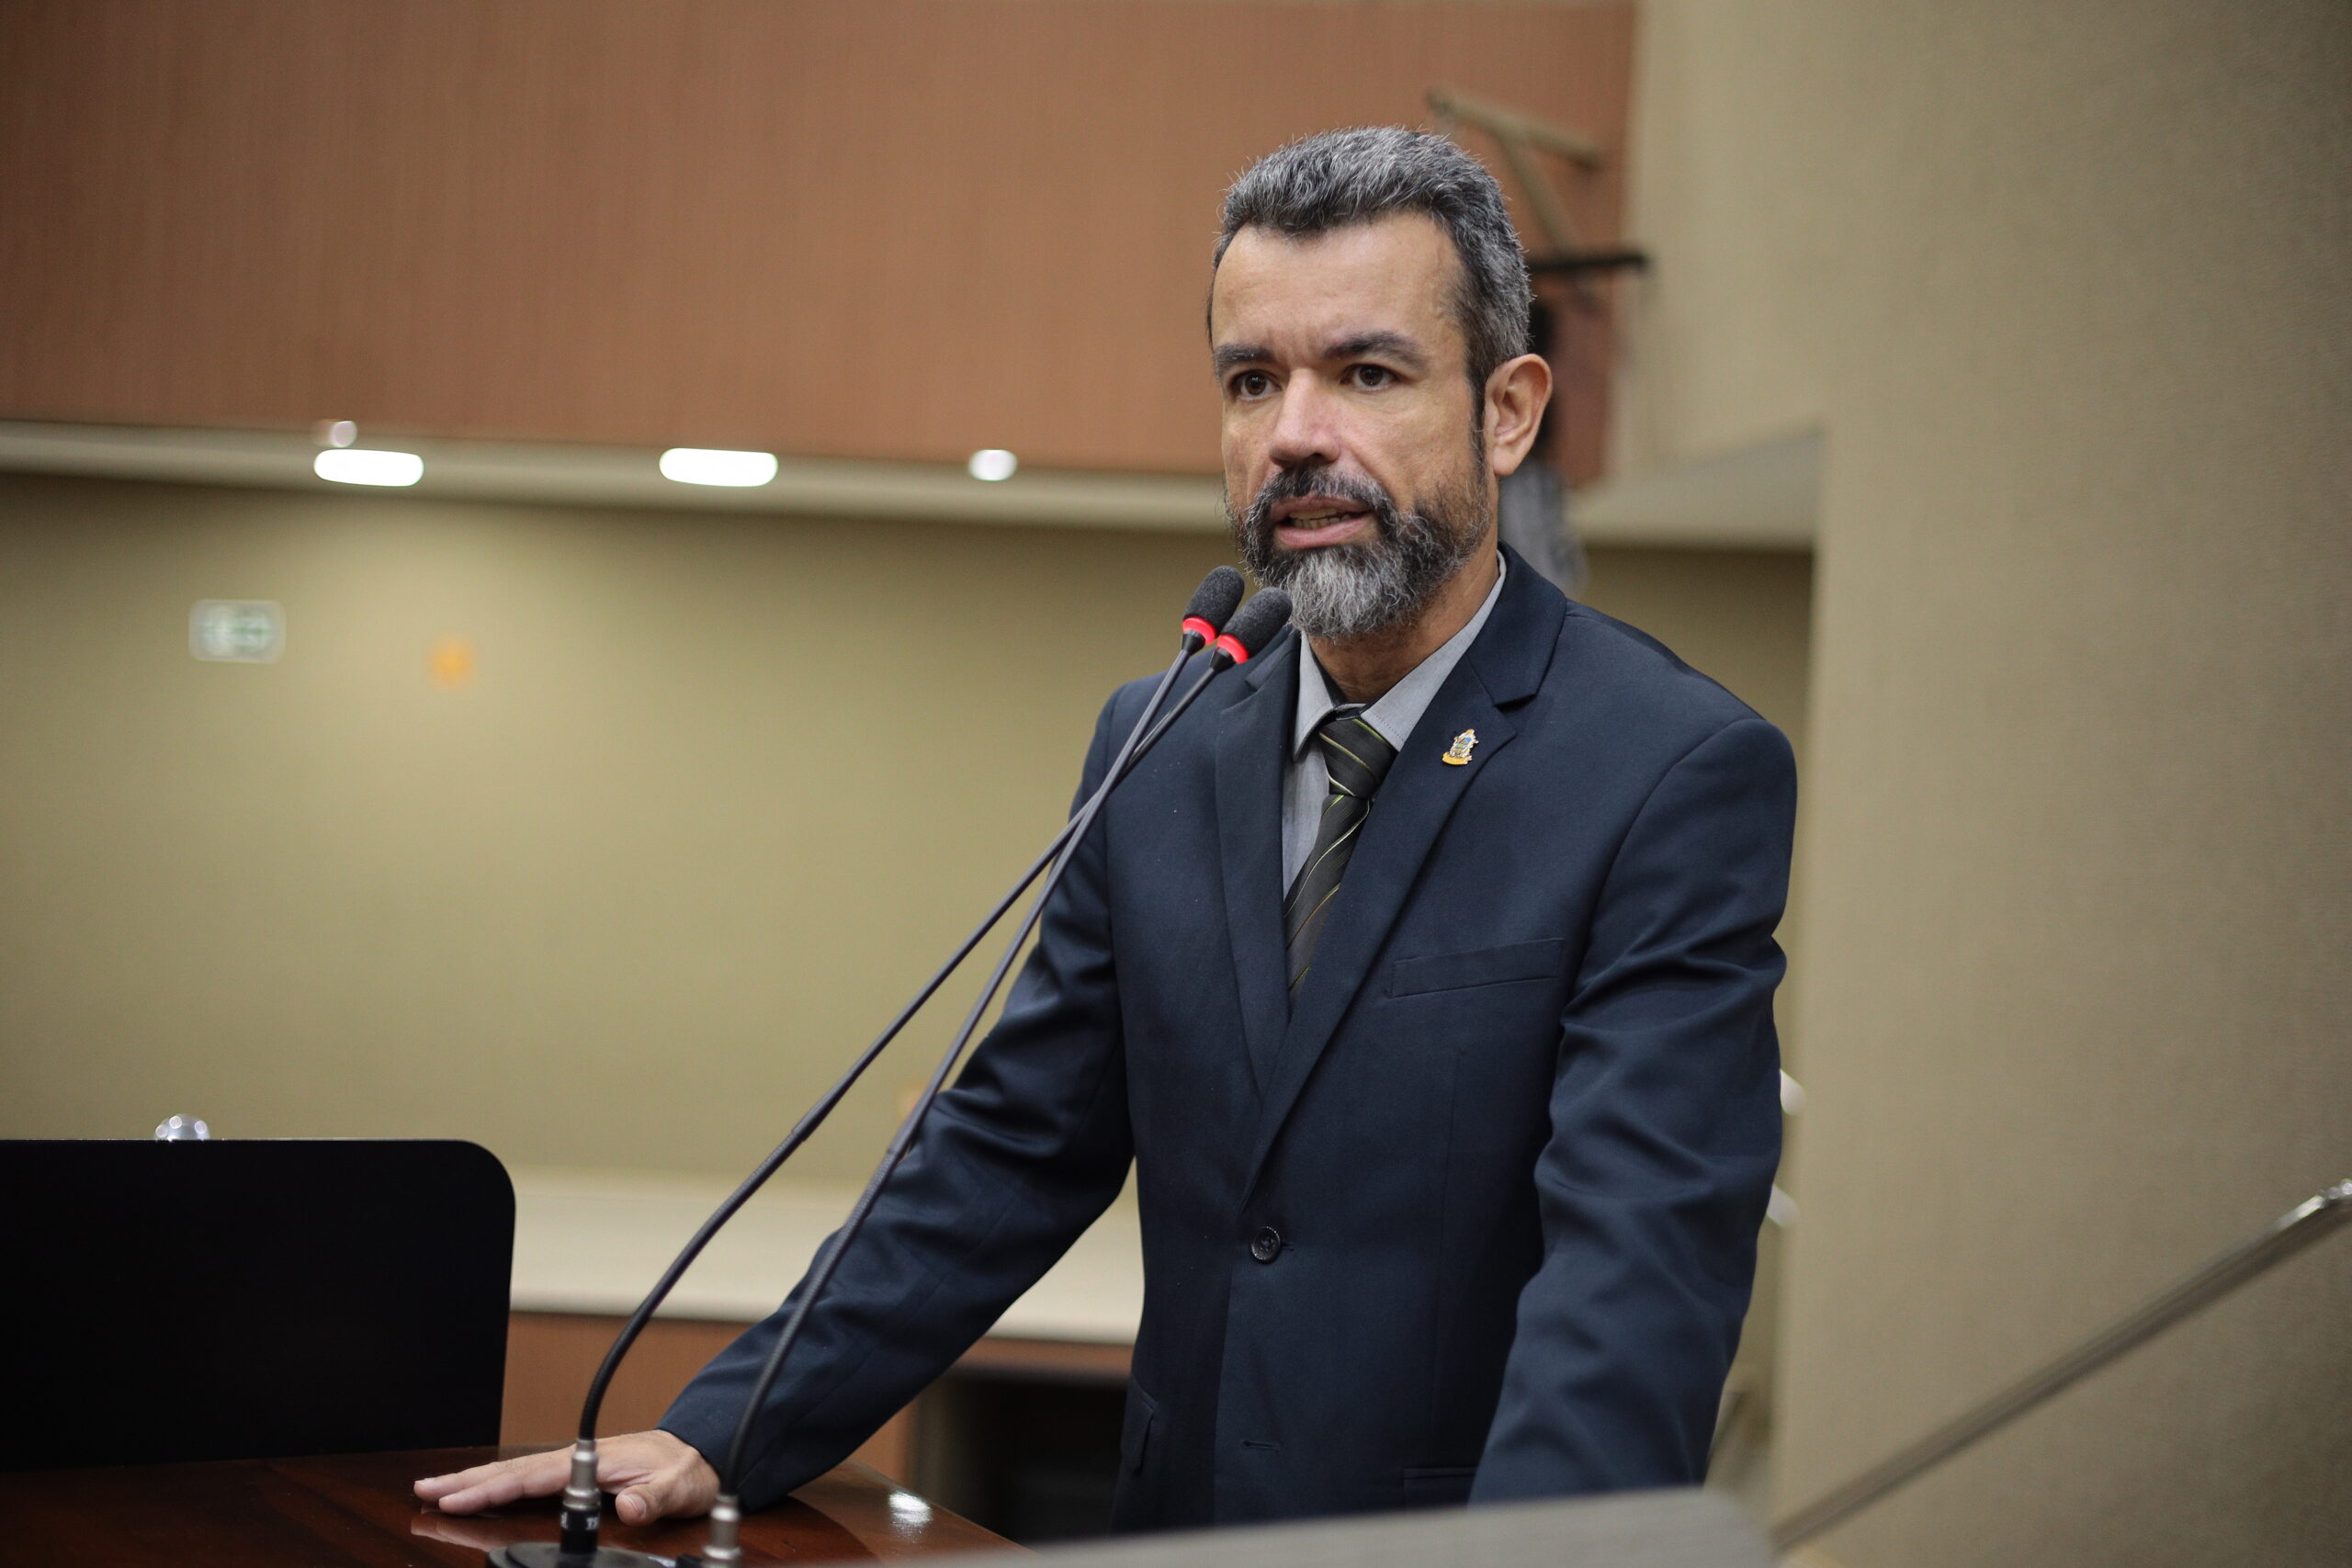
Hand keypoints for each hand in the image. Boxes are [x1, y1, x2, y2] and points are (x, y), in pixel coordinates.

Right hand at [414, 1430, 720, 1523]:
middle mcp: (577, 1459)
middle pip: (512, 1470)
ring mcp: (575, 1466)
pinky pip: (529, 1480)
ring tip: (435, 1489)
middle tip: (422, 1488)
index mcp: (593, 1459)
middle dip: (466, 1481)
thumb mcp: (681, 1486)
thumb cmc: (691, 1469)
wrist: (706, 1452)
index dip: (491, 1489)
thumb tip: (627, 1504)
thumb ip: (654, 1496)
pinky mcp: (579, 1475)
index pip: (531, 1477)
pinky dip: (499, 1485)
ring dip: (475, 1482)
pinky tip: (480, 1493)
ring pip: (516, 1473)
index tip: (454, 1499)